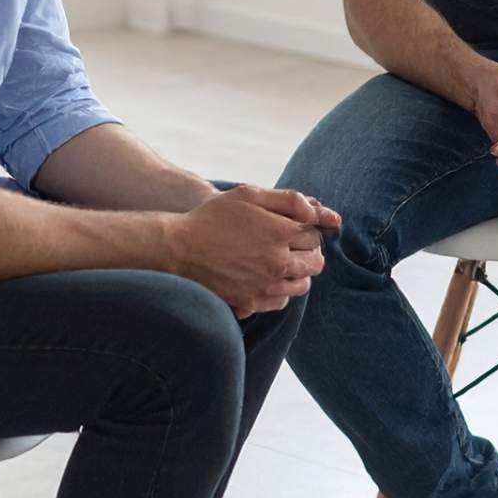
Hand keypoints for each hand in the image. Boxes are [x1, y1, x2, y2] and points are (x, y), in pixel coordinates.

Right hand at [160, 185, 339, 316]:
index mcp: (281, 232)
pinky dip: (281, 291)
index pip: (315, 235)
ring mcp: (266, 284)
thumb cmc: (213, 217)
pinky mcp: (252, 302)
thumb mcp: (249, 195)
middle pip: (315, 262)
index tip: (293, 228)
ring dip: (298, 272)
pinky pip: (282, 301)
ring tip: (281, 262)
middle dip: (308, 252)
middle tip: (292, 246)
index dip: (307, 230)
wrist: (179, 248)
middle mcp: (279, 261)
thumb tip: (318, 214)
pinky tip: (268, 279)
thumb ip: (288, 200)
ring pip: (303, 284)